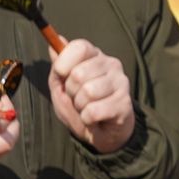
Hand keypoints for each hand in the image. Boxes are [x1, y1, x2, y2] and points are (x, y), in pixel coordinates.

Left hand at [48, 38, 135, 153]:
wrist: (101, 132)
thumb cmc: (80, 105)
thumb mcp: (61, 87)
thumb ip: (57, 67)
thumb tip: (53, 46)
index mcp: (95, 56)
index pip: (79, 47)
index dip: (63, 64)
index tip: (62, 76)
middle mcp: (111, 64)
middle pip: (78, 74)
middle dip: (71, 91)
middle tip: (78, 97)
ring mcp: (121, 82)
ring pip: (87, 92)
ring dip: (80, 106)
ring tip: (87, 108)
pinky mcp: (125, 103)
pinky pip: (94, 111)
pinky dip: (87, 118)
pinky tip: (95, 118)